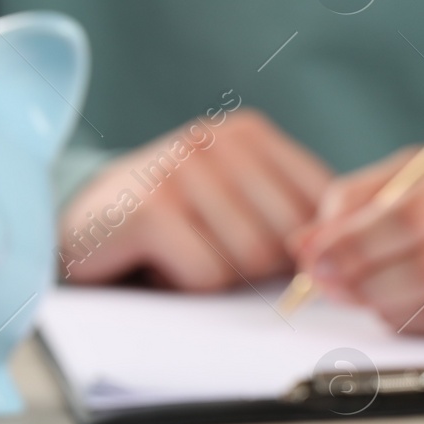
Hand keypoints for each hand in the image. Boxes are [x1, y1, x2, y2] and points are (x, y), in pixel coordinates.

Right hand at [59, 109, 331, 290]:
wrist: (75, 227)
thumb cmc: (170, 226)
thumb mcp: (237, 203)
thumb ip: (291, 216)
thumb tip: (348, 256)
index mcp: (251, 134)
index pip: (324, 204)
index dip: (306, 249)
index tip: (277, 264)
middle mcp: (216, 140)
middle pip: (289, 239)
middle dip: (257, 271)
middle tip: (211, 258)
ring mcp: (180, 169)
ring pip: (250, 261)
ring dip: (217, 281)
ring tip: (182, 257)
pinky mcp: (148, 209)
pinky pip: (207, 276)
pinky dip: (185, 289)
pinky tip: (156, 265)